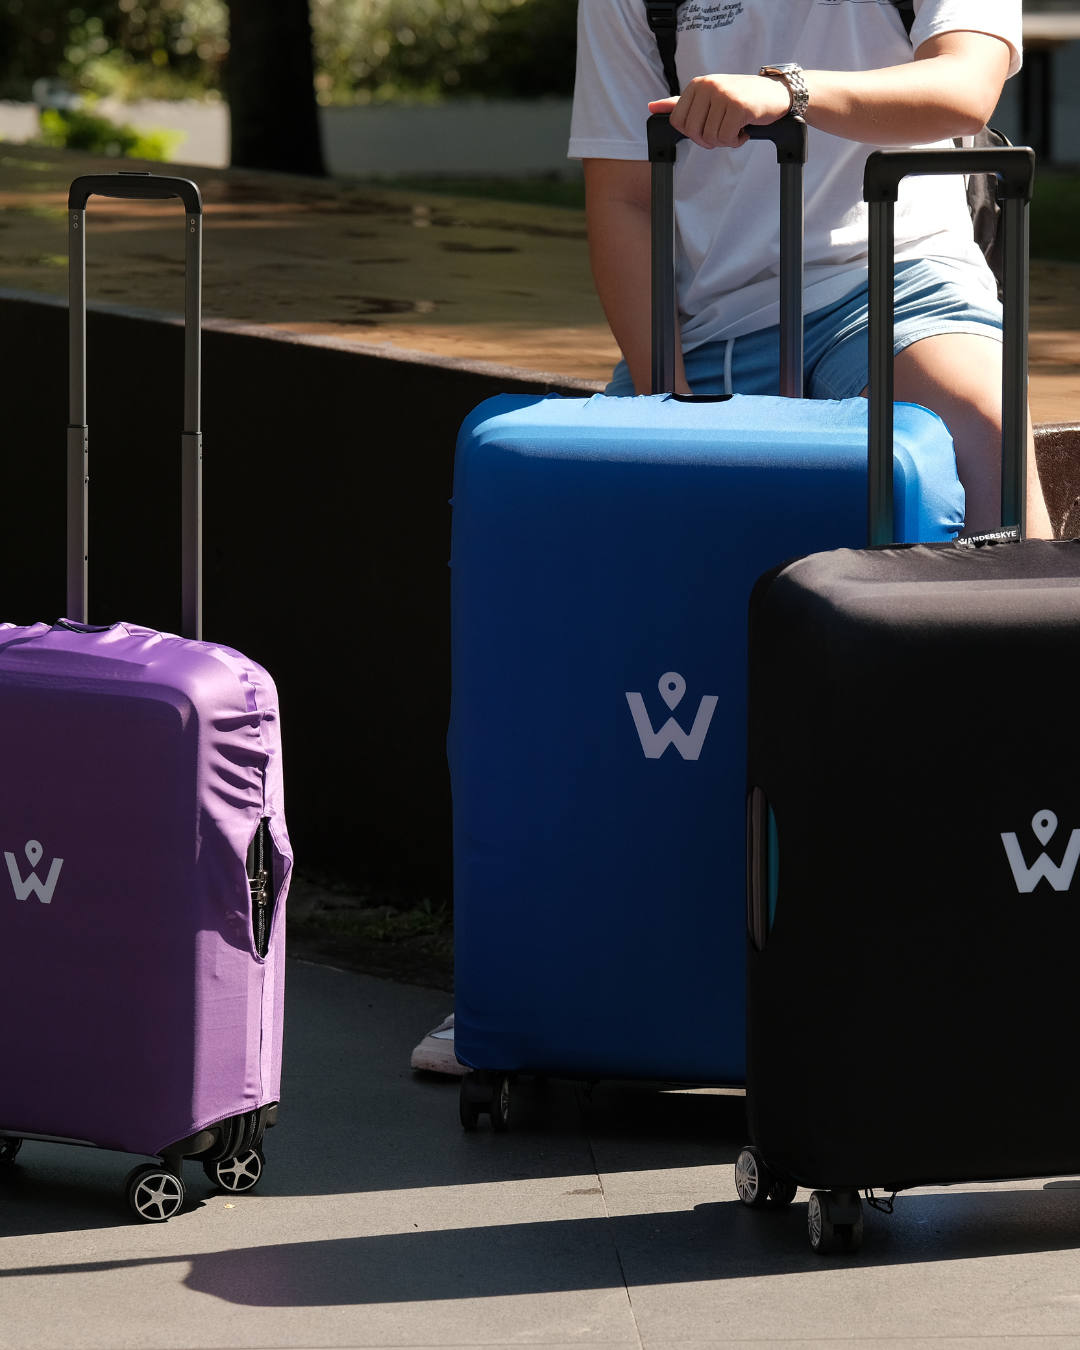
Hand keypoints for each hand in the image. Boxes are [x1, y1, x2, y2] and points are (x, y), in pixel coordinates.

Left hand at [648, 73, 790, 148]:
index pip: (678, 122)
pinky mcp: (738, 106)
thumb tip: (652, 107)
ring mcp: (723, 94)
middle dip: (709, 140)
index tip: (710, 127)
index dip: (694, 134)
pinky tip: (744, 130)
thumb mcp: (709, 97)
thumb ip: (680, 103)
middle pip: (693, 132)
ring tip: (736, 128)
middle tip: (724, 130)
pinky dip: (737, 141)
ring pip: (710, 138)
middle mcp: (708, 86)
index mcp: (697, 85)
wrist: (777, 93)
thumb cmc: (741, 98)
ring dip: (725, 141)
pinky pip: (726, 138)